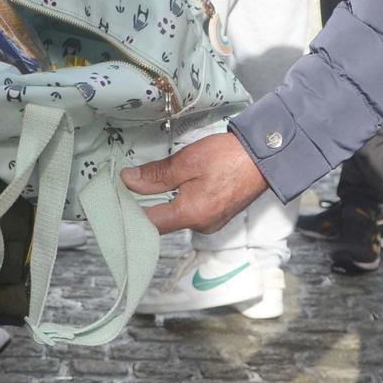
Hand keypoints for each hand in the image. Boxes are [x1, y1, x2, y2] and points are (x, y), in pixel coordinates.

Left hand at [122, 131, 266, 235]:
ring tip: (147, 183)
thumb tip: (129, 182)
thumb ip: (157, 175)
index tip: (114, 199)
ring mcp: (211, 223)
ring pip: (176, 216)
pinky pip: (190, 212)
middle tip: (126, 187)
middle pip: (162, 222)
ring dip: (162, 202)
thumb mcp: (188, 161)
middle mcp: (201, 225)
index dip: (128, 213)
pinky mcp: (218, 215)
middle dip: (143, 206)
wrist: (267, 156)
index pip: (149, 224)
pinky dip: (178, 201)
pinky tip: (174, 185)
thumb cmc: (230, 156)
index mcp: (191, 214)